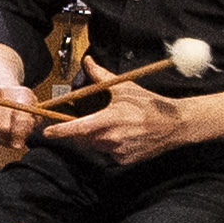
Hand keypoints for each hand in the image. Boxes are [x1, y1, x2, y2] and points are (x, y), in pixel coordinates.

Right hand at [0, 47, 33, 170]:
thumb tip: (31, 141)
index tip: (21, 141)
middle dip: (8, 139)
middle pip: (4, 129)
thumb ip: (33, 127)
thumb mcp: (33, 111)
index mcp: (24, 94)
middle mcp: (3, 92)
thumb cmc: (18, 102)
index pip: (22, 118)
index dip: (22, 134)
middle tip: (10, 141)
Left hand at [57, 85, 223, 168]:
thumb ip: (101, 76)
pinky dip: (107, 145)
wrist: (175, 126)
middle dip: (78, 130)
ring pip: (94, 146)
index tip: (47, 131)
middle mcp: (112, 138)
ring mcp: (118, 151)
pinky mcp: (124, 160)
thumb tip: (87, 62)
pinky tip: (121, 135)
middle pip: (83, 138)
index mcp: (110, 120)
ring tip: (111, 125)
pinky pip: (107, 153)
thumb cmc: (150, 105)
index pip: (78, 128)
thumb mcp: (125, 88)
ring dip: (94, 137)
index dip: (60, 131)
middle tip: (84, 121)